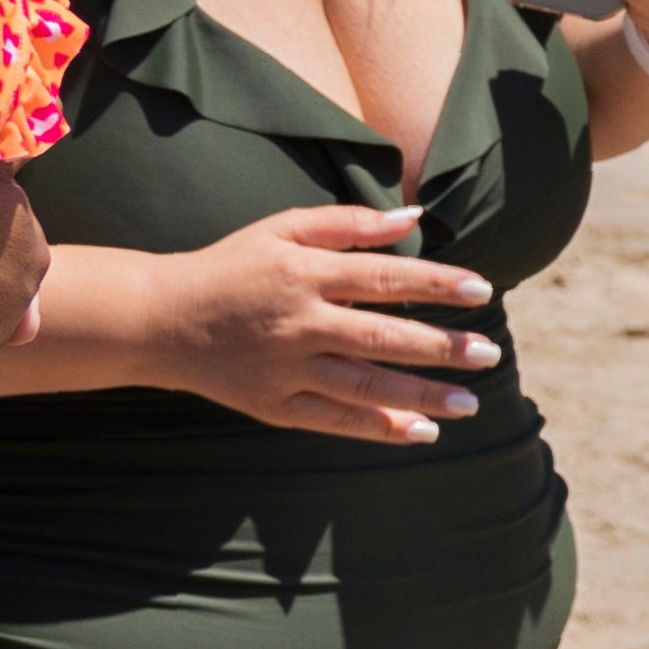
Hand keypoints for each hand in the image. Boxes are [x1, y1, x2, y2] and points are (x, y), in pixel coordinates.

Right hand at [167, 202, 506, 442]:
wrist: (158, 319)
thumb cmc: (231, 267)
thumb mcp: (281, 229)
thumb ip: (349, 223)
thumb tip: (413, 217)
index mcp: (303, 274)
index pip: (383, 278)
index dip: (436, 284)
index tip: (482, 291)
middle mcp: (297, 323)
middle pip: (382, 337)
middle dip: (442, 348)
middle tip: (490, 354)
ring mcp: (284, 368)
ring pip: (364, 386)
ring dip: (422, 396)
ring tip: (472, 402)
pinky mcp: (272, 404)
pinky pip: (334, 419)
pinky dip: (379, 428)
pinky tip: (421, 431)